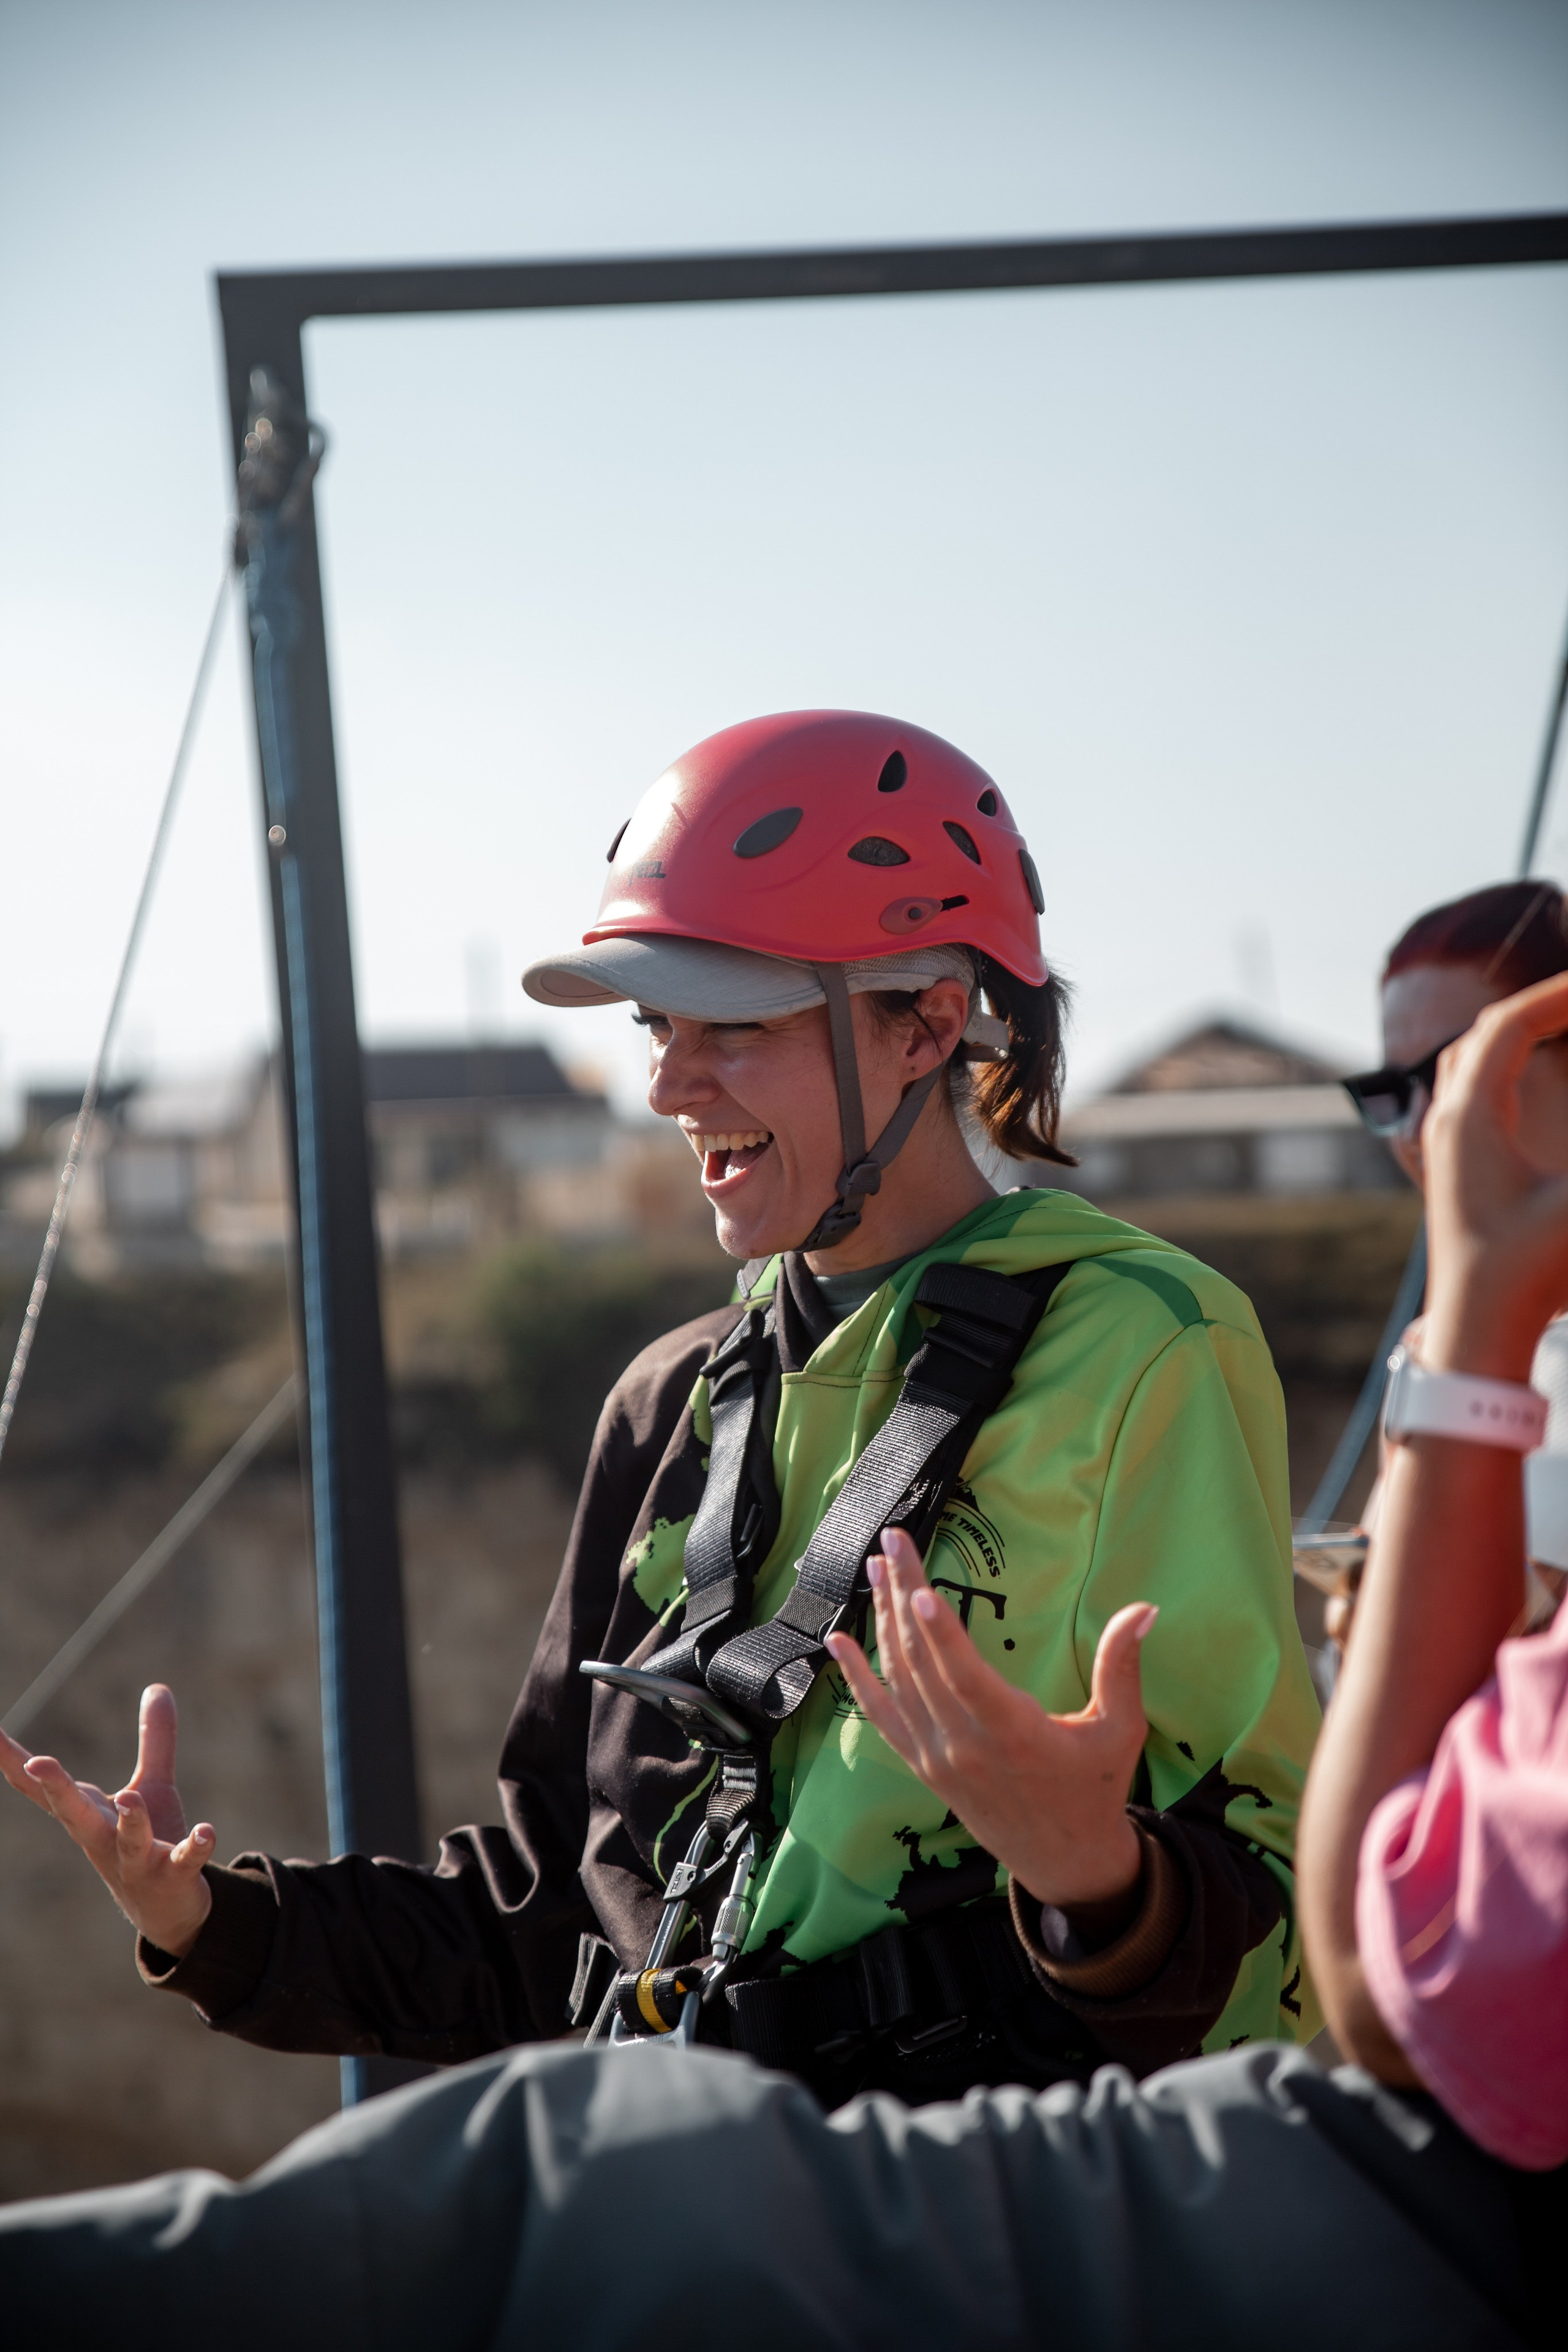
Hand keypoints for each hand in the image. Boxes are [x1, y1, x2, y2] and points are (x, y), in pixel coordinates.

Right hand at [0, 1684, 213, 1957]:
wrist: (168, 1913)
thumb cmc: (147, 1844)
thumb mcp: (150, 1785)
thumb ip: (154, 1739)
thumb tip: (158, 1685)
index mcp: (91, 1815)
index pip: (45, 1789)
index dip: (14, 1762)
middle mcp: (105, 1839)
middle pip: (73, 1814)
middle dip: (56, 1789)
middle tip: (37, 1762)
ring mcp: (137, 1861)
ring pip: (128, 1841)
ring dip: (129, 1820)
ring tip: (129, 1797)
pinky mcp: (174, 1875)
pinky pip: (184, 1861)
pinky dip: (195, 1846)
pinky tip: (207, 1831)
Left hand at [825, 1526, 1153, 1908]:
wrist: (1063, 1860)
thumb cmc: (1095, 1789)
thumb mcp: (1120, 1730)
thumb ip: (1122, 1666)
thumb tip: (1144, 1608)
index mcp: (1014, 1735)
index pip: (966, 1678)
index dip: (940, 1633)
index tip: (917, 1589)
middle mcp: (965, 1746)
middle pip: (923, 1663)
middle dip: (902, 1595)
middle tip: (892, 1538)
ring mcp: (937, 1757)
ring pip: (899, 1679)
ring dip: (882, 1620)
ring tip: (876, 1565)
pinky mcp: (923, 1765)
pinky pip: (882, 1715)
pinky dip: (857, 1676)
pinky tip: (838, 1641)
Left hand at [1421, 971, 1567, 1378]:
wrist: (1476, 1327)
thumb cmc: (1530, 1272)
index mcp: (1470, 1117)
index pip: (1509, 1024)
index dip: (1557, 995)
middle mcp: (1445, 1122)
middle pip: (1483, 1032)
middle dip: (1538, 1004)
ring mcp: (1443, 1144)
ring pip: (1465, 1060)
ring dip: (1511, 1031)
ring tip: (1561, 1020)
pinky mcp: (1451, 1168)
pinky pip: (1465, 1092)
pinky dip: (1497, 1063)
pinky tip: (1524, 1073)